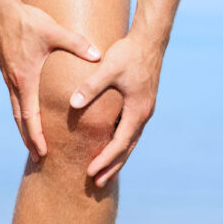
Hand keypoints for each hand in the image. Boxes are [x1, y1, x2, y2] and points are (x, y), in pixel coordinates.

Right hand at [0, 2, 101, 161]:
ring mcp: (9, 79)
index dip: (37, 137)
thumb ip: (78, 44)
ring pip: (16, 112)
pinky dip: (22, 114)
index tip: (43, 153)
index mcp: (26, 80)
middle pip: (21, 121)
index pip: (30, 117)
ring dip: (24, 129)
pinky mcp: (8, 72)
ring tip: (32, 143)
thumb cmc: (27, 21)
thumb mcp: (55, 32)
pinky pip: (15, 100)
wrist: (0, 10)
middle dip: (29, 140)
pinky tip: (28, 115)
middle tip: (38, 157)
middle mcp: (15, 84)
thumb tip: (99, 55)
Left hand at [70, 34, 163, 186]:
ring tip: (105, 174)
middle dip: (112, 167)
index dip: (104, 160)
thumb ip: (90, 86)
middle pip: (127, 148)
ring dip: (118, 158)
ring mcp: (143, 109)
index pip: (119, 143)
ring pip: (130, 141)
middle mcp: (143, 114)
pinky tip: (110, 148)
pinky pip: (130, 130)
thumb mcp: (107, 68)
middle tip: (97, 184)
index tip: (90, 173)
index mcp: (137, 110)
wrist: (149, 39)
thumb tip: (73, 103)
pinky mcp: (140, 104)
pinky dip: (120, 143)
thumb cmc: (128, 53)